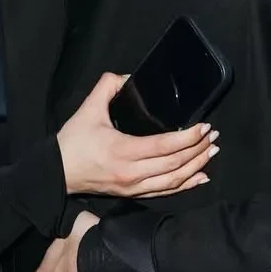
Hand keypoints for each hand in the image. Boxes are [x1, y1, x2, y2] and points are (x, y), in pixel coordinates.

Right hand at [56, 72, 219, 196]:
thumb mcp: (88, 109)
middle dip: (198, 149)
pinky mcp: (133, 194)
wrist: (57, 174)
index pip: (164, 145)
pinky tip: (200, 177)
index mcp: (123, 150)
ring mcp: (134, 187)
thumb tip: (127, 76)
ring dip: (196, 166)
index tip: (203, 126)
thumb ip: (107, 86)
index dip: (188, 137)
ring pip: (174, 180)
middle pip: (175, 164)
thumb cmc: (72, 142)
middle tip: (213, 136)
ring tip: (212, 152)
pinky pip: (165, 192)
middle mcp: (132, 172)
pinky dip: (186, 185)